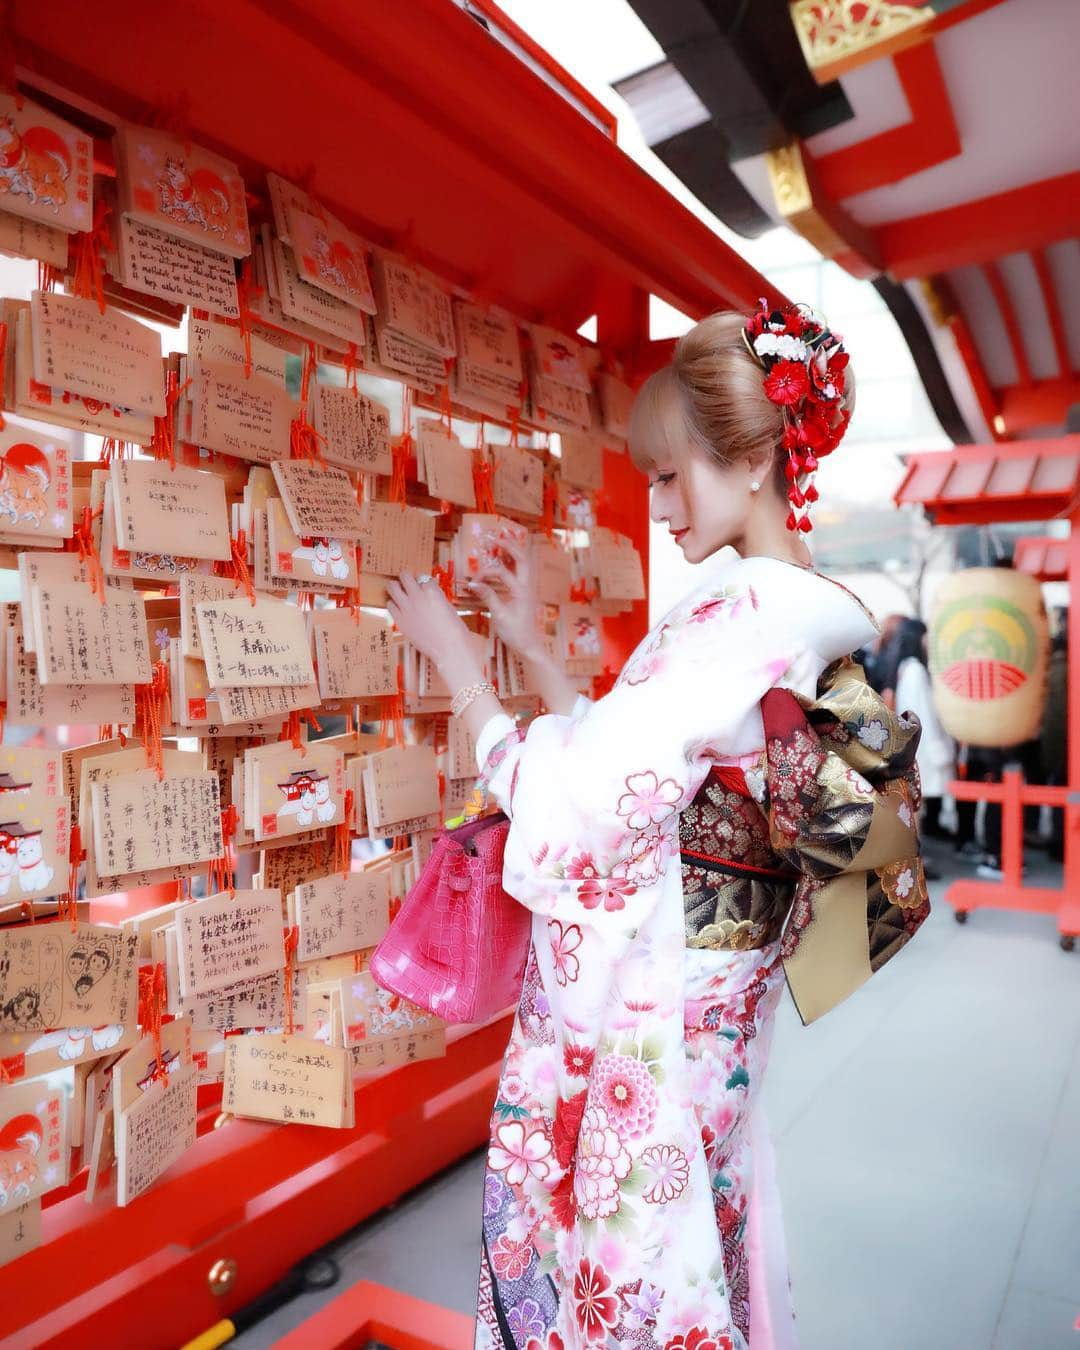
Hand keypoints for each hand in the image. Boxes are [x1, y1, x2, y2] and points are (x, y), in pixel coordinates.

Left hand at [386, 572, 479, 684]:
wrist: (449, 648)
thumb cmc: (453, 629)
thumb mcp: (448, 606)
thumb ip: (436, 596)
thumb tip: (429, 593)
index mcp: (432, 590)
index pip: (423, 577)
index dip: (423, 581)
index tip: (423, 585)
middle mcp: (417, 596)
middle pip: (404, 575)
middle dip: (406, 577)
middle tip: (408, 582)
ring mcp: (406, 608)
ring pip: (392, 587)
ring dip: (396, 588)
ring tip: (399, 592)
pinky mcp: (400, 620)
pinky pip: (390, 605)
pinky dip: (393, 604)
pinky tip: (399, 607)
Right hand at [467, 533, 543, 659]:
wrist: (528, 645)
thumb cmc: (515, 632)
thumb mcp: (499, 616)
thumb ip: (488, 597)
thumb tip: (473, 584)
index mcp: (521, 591)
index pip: (502, 573)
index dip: (486, 574)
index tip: (473, 582)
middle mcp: (526, 586)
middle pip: (521, 558)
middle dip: (509, 546)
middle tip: (495, 537)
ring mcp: (527, 588)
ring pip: (523, 562)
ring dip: (513, 550)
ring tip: (503, 538)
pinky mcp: (524, 591)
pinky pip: (520, 570)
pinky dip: (513, 560)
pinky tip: (505, 556)